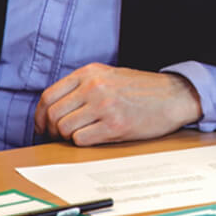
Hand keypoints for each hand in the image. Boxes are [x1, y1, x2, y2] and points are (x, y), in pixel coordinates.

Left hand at [34, 63, 201, 145]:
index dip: (40, 116)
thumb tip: (54, 109)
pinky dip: (83, 142)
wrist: (175, 96)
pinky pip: (81, 140)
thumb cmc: (143, 90)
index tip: (43, 126)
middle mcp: (94, 86)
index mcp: (90, 72)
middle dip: (51, 130)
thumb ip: (83, 86)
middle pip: (53, 114)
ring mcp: (104, 105)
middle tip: (59, 136)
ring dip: (68, 137)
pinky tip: (96, 137)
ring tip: (82, 135)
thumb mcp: (110, 76)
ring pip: (64, 129)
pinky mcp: (114, 125)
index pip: (48, 96)